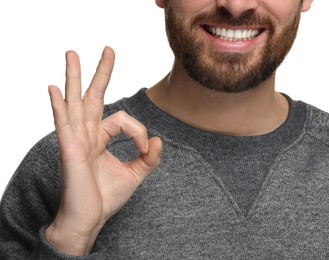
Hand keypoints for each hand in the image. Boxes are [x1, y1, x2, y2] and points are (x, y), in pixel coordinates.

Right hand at [45, 47, 161, 255]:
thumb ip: (149, 157)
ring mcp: (76, 140)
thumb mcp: (135, 174)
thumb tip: (159, 139)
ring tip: (72, 53)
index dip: (139, 130)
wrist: (90, 219)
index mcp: (100, 137)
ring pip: (75, 102)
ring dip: (74, 77)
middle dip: (101, 73)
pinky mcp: (70, 150)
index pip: (122, 119)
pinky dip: (58, 106)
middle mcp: (87, 134)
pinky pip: (63, 123)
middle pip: (93, 96)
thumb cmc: (105, 197)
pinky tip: (54, 88)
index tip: (146, 148)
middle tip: (108, 50)